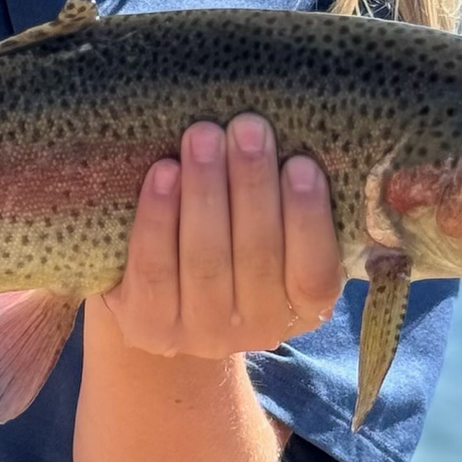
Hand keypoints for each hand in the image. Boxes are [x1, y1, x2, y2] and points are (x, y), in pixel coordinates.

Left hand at [99, 115, 343, 361]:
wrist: (162, 298)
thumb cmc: (232, 243)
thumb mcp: (274, 233)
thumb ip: (287, 201)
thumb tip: (299, 133)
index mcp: (303, 307)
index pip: (313, 273)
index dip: (308, 220)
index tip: (300, 164)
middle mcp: (257, 329)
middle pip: (256, 256)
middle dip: (252, 185)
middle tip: (247, 127)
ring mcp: (200, 333)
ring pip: (206, 260)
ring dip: (205, 192)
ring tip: (203, 136)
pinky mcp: (147, 326)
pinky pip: (154, 268)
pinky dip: (158, 217)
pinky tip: (164, 173)